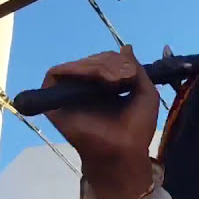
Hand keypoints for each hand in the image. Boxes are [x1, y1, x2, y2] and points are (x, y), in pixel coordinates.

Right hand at [42, 45, 160, 198]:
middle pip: (90, 62)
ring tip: (116, 80)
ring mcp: (67, 95)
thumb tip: (125, 47)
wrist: (125, 151)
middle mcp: (83, 90)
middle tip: (125, 77)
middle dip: (109, 62)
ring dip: (98, 66)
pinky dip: (77, 70)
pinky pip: (57, 74)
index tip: (132, 73)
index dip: (116, 60)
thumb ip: (135, 69)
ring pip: (76, 66)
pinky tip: (99, 80)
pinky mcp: (53, 101)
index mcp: (102, 89)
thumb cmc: (136, 129)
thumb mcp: (145, 93)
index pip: (103, 62)